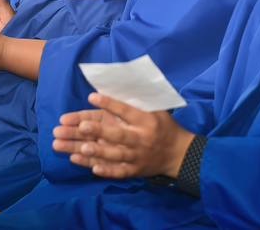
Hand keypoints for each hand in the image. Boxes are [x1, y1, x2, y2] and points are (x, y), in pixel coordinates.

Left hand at [52, 93, 195, 179]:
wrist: (179, 153)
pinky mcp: (136, 171)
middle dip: (100, 131)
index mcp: (147, 120)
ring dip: (99, 152)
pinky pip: (120, 172)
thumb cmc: (163, 126)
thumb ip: (137, 103)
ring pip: (117, 155)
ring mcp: (138, 156)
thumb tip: (116, 87)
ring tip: (81, 148)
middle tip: (82, 126)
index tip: (92, 96)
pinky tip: (93, 169)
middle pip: (119, 135)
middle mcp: (142, 139)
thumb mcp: (156, 110)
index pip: (126, 111)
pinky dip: (107, 172)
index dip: (110, 104)